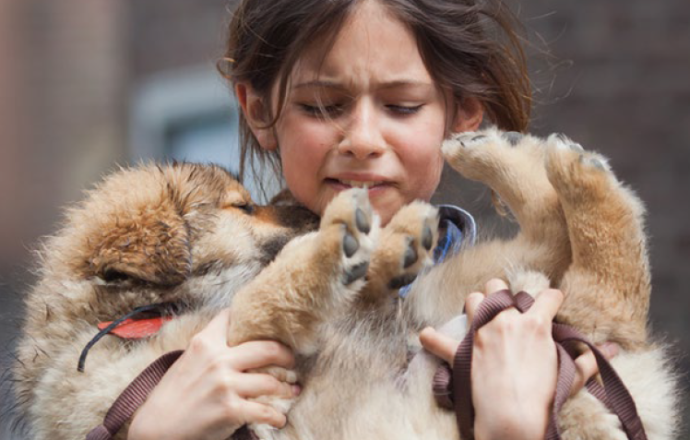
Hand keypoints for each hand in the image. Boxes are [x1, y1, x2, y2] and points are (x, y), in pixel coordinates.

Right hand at [128, 309, 298, 439]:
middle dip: (286, 355)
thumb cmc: (170, 397)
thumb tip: (235, 342)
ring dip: (286, 388)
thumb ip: (209, 350)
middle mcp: (218, 359)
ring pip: (271, 381)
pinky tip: (279, 418)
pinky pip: (266, 411)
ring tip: (292, 390)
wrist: (155, 429)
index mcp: (204, 343)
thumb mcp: (186, 362)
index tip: (270, 325)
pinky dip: (277, 416)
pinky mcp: (232, 410)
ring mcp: (226, 385)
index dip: (253, 319)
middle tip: (292, 360)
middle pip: (268, 348)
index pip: (233, 319)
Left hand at [420, 279, 618, 439]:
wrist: (513, 418)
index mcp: (535, 325)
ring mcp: (481, 334)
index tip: (552, 301)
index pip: (547, 297)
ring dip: (475, 305)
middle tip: (506, 307)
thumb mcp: (571, 377)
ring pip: (473, 300)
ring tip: (478, 314)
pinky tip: (425, 335)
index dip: (552, 297)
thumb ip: (588, 360)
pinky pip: (438, 339)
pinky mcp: (462, 351)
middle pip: (499, 287)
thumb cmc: (544, 398)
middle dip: (502, 293)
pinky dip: (431, 337)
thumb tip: (612, 351)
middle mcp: (506, 321)